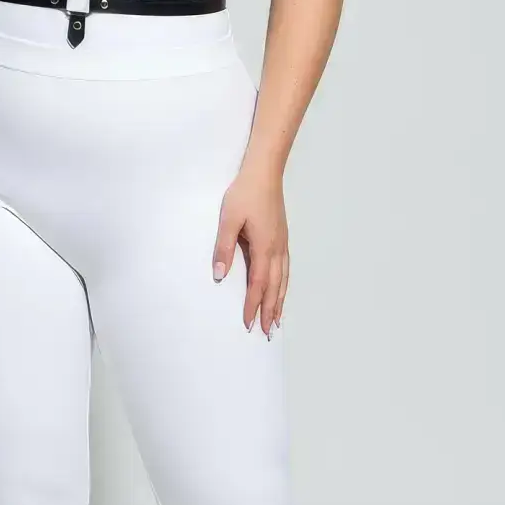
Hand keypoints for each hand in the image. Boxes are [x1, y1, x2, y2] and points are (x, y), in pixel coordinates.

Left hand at [211, 163, 288, 335]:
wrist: (265, 172)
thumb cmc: (245, 193)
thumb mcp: (228, 219)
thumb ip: (223, 248)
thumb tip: (218, 275)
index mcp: (263, 247)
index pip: (258, 284)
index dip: (253, 305)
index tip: (248, 323)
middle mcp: (277, 249)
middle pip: (275, 287)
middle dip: (270, 311)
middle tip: (268, 332)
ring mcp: (282, 243)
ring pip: (283, 279)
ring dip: (280, 301)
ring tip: (278, 320)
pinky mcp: (282, 237)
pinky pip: (286, 268)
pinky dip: (284, 284)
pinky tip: (282, 288)